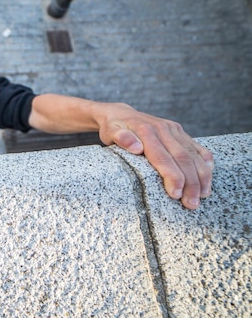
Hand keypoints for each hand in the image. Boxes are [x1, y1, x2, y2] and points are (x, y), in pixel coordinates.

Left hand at [99, 104, 213, 209]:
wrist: (120, 113)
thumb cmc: (114, 128)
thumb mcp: (111, 131)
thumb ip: (121, 138)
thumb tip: (137, 148)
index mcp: (147, 131)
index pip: (163, 158)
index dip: (172, 177)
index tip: (175, 195)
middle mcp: (163, 129)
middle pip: (183, 158)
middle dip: (190, 183)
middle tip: (191, 204)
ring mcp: (174, 130)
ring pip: (194, 155)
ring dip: (201, 176)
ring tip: (202, 196)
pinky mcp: (180, 131)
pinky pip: (197, 147)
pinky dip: (206, 161)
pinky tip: (207, 177)